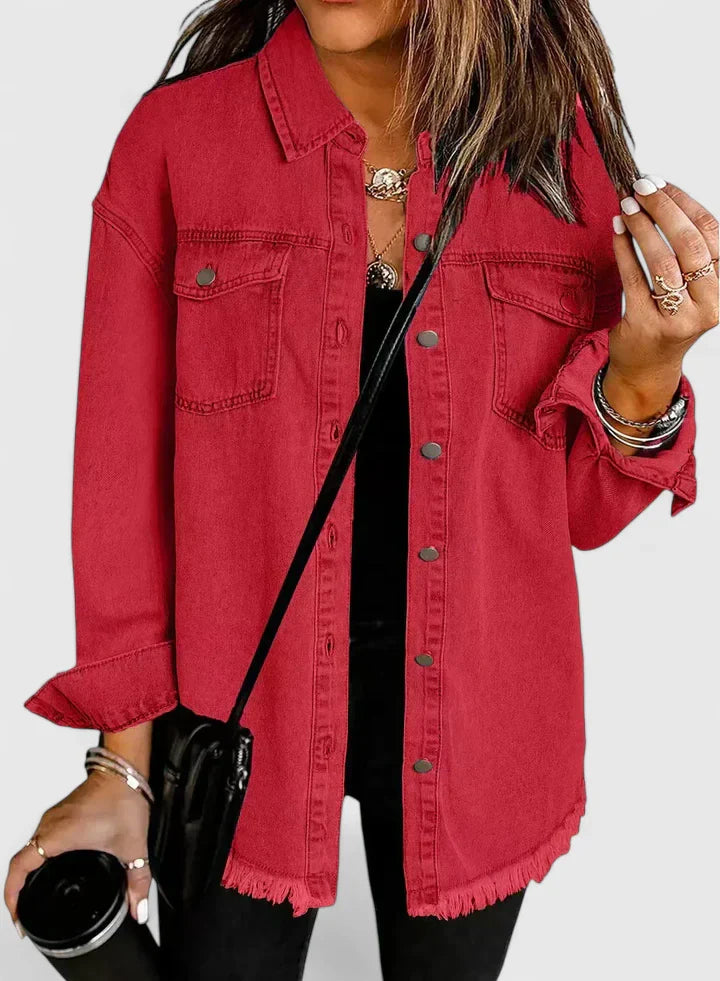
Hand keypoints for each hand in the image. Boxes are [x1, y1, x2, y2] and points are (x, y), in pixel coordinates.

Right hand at [4, 770, 151, 936]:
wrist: (125, 770)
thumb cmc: (124, 798)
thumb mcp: (132, 847)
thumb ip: (137, 881)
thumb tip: (138, 907)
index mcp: (59, 835)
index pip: (19, 867)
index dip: (13, 895)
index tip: (18, 914)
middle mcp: (50, 825)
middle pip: (20, 861)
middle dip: (17, 889)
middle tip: (24, 911)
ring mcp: (54, 817)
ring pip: (30, 848)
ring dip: (28, 872)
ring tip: (33, 893)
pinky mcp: (61, 813)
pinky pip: (40, 838)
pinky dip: (39, 857)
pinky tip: (51, 866)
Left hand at [604, 177, 717, 428]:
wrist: (649, 364)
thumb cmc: (671, 314)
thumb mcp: (693, 284)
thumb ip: (688, 247)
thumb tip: (661, 194)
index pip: (712, 234)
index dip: (686, 203)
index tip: (663, 183)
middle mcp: (709, 305)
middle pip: (689, 245)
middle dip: (663, 210)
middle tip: (640, 188)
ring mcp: (678, 318)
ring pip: (662, 262)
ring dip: (642, 228)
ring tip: (625, 207)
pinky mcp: (647, 326)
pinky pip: (633, 279)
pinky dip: (623, 250)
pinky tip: (616, 231)